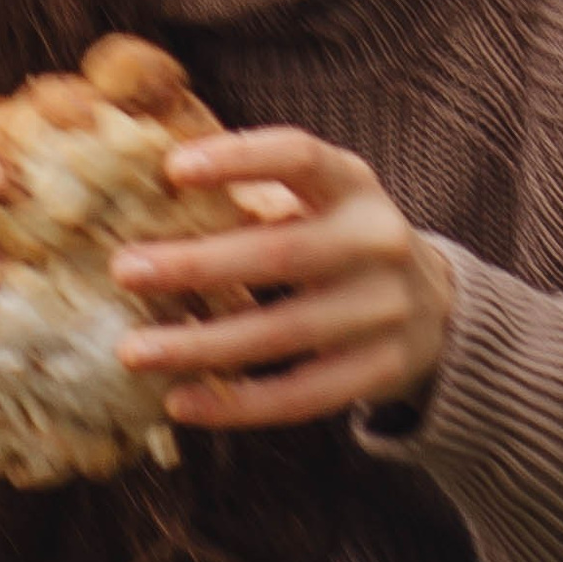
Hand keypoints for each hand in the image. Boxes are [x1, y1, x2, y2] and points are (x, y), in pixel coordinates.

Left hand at [111, 129, 455, 431]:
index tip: (172, 168)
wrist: (438, 308)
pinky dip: (237, 404)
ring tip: (134, 352)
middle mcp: (377, 241)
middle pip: (281, 254)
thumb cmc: (340, 241)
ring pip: (283, 333)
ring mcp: (385, 311)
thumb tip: (137, 190)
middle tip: (124, 271)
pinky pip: (302, 395)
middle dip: (196, 265)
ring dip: (202, 345)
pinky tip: (182, 401)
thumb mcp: (319, 199)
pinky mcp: (382, 371)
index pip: (298, 157)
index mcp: (352, 184)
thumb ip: (252, 193)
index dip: (239, 159)